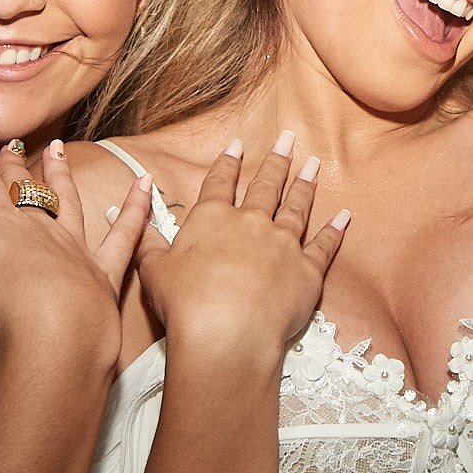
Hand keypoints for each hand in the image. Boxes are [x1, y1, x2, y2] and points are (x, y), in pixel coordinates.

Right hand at [0, 138, 133, 363]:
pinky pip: (124, 232)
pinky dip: (136, 207)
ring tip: (58, 149)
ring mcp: (73, 244)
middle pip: (23, 188)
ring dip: (61, 174)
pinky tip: (145, 184)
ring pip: (68, 199)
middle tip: (13, 142)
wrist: (55, 327)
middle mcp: (36, 225)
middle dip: (14, 164)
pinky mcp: (103, 269)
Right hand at [134, 134, 346, 354]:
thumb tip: (129, 214)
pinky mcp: (307, 270)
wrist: (226, 334)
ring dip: (305, 185)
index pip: (220, 183)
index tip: (238, 144)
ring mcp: (283, 244)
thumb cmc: (185, 305)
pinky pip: (325, 244)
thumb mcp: (154, 270)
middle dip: (276, 161)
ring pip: (297, 207)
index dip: (228, 162)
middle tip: (287, 139)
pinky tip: (343, 215)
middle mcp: (251, 223)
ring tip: (313, 165)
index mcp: (213, 219)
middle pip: (265, 186)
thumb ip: (147, 240)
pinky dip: (335, 229)